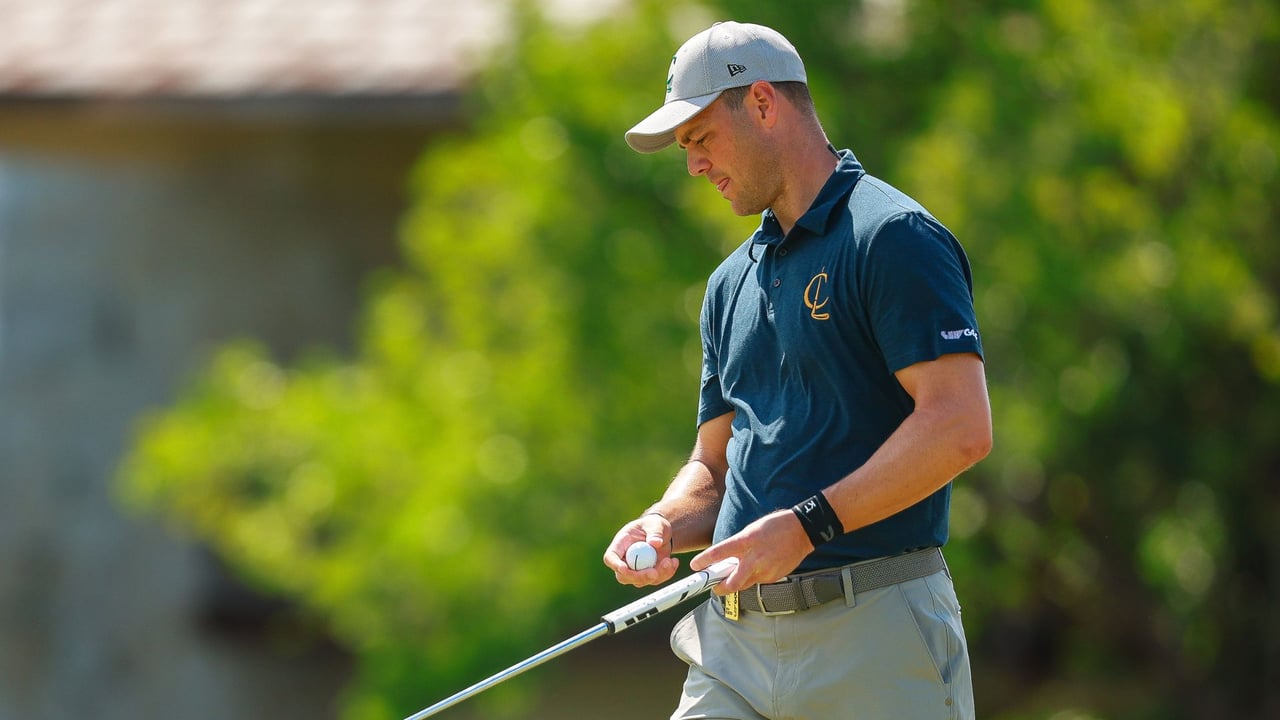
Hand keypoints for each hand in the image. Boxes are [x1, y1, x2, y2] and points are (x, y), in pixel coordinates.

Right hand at [603, 514, 678, 586]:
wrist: (662, 534)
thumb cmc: (653, 526)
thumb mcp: (655, 524)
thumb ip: (655, 532)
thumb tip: (655, 543)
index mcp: (620, 545)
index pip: (610, 558)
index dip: (615, 565)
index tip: (624, 568)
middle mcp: (624, 560)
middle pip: (623, 576)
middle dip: (639, 577)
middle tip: (655, 573)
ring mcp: (634, 571)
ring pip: (640, 582)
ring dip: (658, 575)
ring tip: (670, 560)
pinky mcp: (646, 576)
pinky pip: (654, 581)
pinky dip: (666, 574)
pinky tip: (673, 562)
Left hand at [688, 509, 811, 593]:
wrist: (803, 531)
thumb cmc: (775, 526)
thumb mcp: (751, 531)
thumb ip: (739, 546)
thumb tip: (727, 558)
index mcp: (747, 541)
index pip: (719, 552)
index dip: (704, 561)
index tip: (695, 566)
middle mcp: (755, 558)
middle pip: (731, 583)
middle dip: (719, 588)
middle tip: (713, 587)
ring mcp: (765, 570)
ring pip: (744, 584)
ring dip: (736, 582)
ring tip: (733, 576)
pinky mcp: (773, 577)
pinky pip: (757, 581)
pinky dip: (753, 577)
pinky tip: (758, 567)